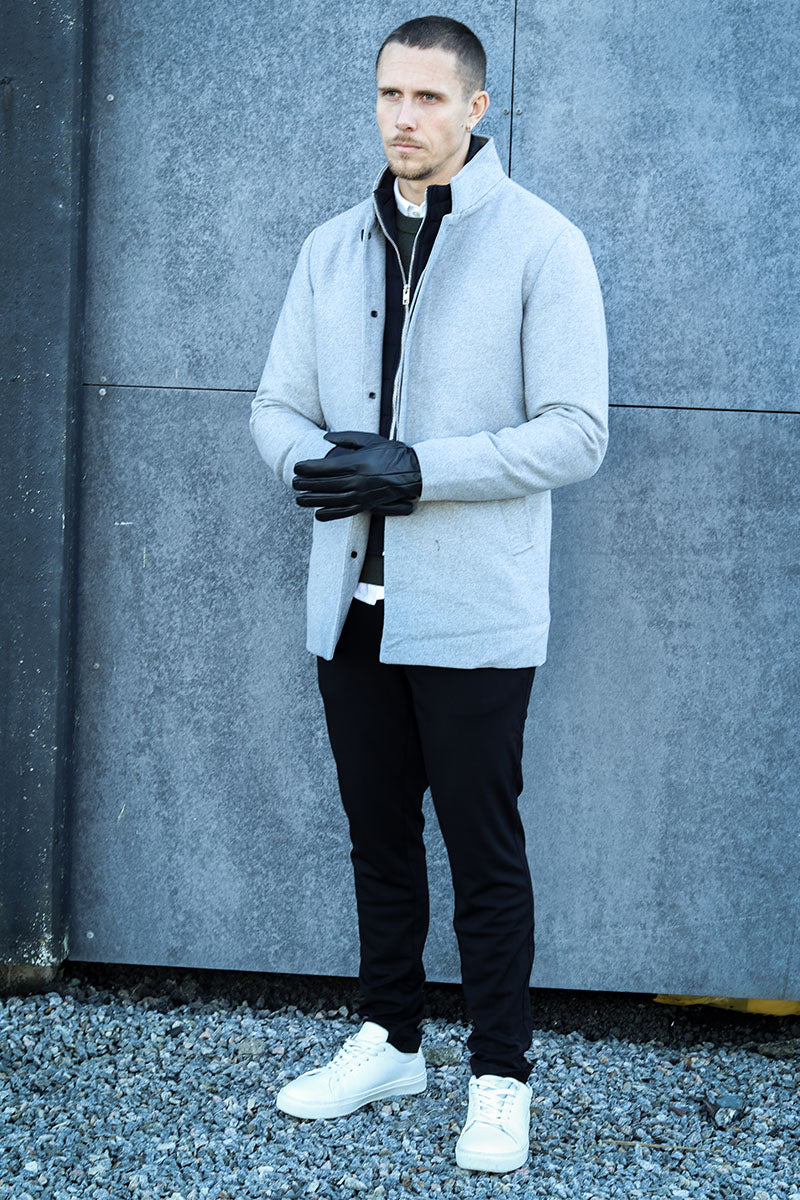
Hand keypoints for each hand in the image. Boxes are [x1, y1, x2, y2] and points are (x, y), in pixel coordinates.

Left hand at [293, 430, 421, 521]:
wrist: (414, 472)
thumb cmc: (392, 453)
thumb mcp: (370, 440)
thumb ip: (347, 438)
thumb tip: (326, 438)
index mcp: (357, 463)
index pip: (326, 467)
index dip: (308, 468)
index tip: (296, 467)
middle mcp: (358, 481)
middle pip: (325, 484)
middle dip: (307, 484)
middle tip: (294, 483)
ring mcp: (362, 495)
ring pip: (331, 500)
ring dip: (313, 501)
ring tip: (299, 500)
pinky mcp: (367, 505)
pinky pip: (345, 512)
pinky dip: (330, 514)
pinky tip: (318, 514)